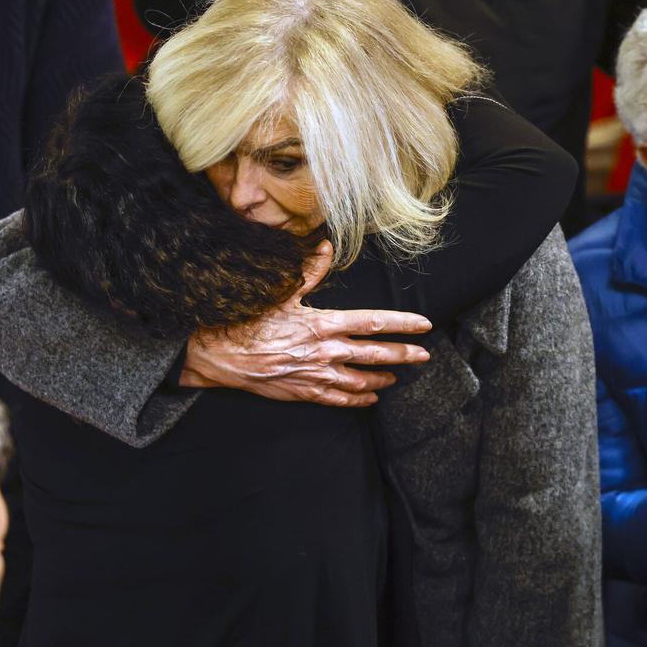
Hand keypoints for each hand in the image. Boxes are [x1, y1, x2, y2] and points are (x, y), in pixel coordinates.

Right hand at [181, 240, 432, 406]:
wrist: (222, 356)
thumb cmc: (250, 321)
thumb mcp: (280, 292)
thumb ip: (308, 271)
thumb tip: (325, 247)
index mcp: (324, 324)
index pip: (373, 323)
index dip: (401, 324)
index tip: (423, 325)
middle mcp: (326, 351)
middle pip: (375, 354)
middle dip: (403, 355)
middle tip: (424, 355)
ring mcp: (316, 375)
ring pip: (361, 380)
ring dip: (382, 379)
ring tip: (397, 378)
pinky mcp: (305, 392)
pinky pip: (338, 399)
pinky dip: (357, 399)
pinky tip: (369, 398)